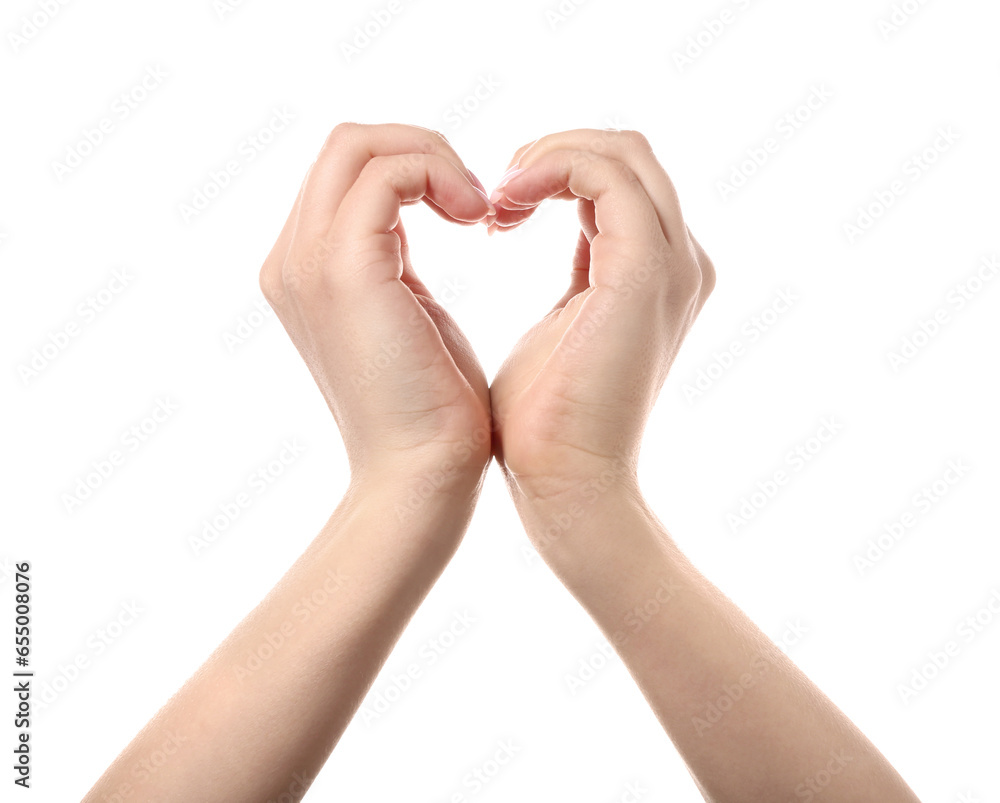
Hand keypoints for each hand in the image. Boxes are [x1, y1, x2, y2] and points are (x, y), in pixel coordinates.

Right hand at [259, 123, 495, 492]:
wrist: (420, 478)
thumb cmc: (431, 408)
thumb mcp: (409, 311)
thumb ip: (396, 255)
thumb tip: (420, 207)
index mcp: (303, 268)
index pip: (346, 171)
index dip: (412, 168)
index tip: (467, 210)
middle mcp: (291, 259)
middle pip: (347, 144)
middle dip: (422, 151)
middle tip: (475, 202)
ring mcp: (308, 262)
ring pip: (362, 145)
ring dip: (432, 158)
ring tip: (478, 210)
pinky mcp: (344, 270)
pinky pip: (388, 173)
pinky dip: (439, 176)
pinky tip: (477, 219)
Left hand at [488, 130, 714, 509]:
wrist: (565, 483)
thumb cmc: (547, 419)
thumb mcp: (559, 324)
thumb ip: (574, 272)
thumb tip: (538, 230)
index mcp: (660, 274)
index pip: (619, 180)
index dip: (556, 170)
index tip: (498, 208)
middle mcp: (679, 262)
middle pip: (626, 153)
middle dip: (553, 153)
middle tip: (495, 195)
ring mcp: (671, 265)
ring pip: (620, 153)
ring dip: (548, 156)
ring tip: (498, 200)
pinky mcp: (644, 272)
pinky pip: (603, 175)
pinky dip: (550, 168)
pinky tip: (505, 206)